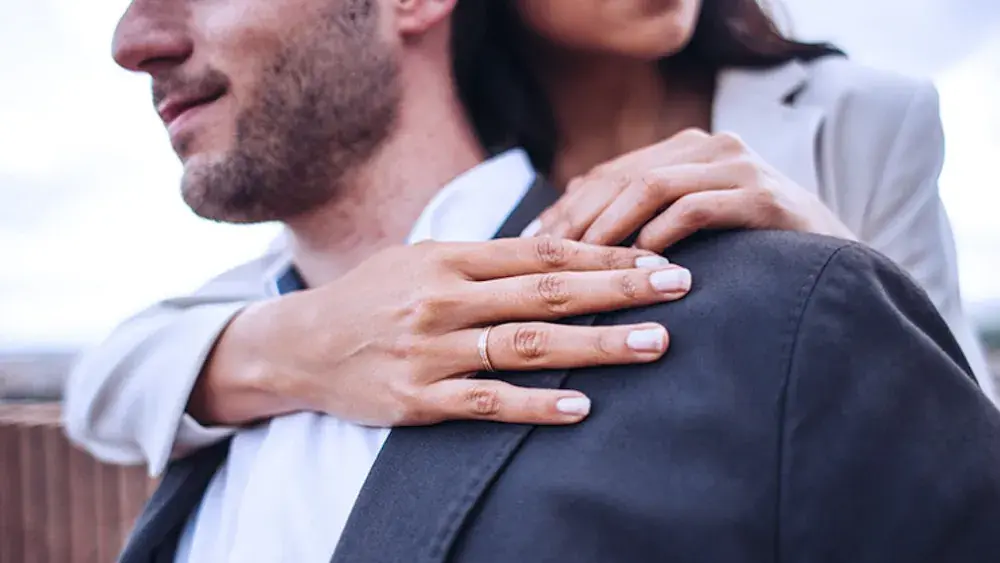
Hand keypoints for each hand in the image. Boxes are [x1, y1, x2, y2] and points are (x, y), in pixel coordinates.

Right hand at [196, 238, 691, 426]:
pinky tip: (582, 407)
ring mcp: (431, 350)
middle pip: (546, 294)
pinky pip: (486, 402)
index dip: (603, 255)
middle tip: (679, 288)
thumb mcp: (423, 260)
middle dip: (619, 291)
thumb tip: (563, 253)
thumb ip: (487, 259)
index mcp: (449, 258)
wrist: (300, 345)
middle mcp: (443, 299)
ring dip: (595, 345)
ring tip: (653, 343)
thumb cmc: (373, 296)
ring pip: (527, 346)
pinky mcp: (418, 399)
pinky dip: (535, 405)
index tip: (656, 257)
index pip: (541, 252)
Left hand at [525, 128, 854, 249]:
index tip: (531, 245)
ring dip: (611, 226)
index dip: (567, 209)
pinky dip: (660, 235)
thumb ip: (639, 217)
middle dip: (579, 219)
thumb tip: (561, 231)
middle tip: (546, 259)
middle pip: (623, 176)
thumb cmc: (751, 254)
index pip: (610, 173)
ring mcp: (739, 165)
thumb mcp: (690, 229)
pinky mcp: (762, 195)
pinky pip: (694, 208)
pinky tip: (638, 265)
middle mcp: (710, 147)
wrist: (837, 266)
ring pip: (652, 185)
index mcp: (687, 150)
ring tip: (582, 263)